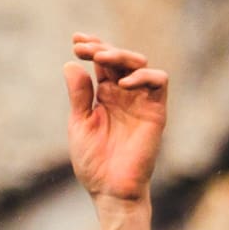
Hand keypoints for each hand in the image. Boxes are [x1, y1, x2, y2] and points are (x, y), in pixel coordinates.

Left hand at [65, 32, 168, 211]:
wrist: (110, 188)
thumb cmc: (94, 161)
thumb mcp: (80, 124)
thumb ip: (79, 95)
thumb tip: (70, 64)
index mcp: (104, 95)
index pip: (102, 62)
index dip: (92, 47)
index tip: (75, 40)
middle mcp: (124, 94)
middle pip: (120, 58)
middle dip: (102, 47)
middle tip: (84, 47)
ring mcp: (141, 101)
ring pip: (140, 64)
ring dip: (121, 56)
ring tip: (102, 58)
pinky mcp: (156, 111)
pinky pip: (158, 82)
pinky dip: (143, 76)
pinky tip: (122, 83)